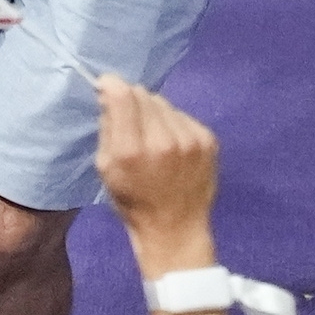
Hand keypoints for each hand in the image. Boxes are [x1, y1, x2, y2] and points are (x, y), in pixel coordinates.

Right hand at [93, 75, 222, 263]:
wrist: (176, 229)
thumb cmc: (133, 202)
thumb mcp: (106, 169)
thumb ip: (107, 127)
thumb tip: (109, 91)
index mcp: (132, 150)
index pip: (123, 95)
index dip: (111, 84)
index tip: (106, 87)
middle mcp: (163, 140)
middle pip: (144, 95)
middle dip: (132, 101)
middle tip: (130, 121)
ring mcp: (190, 139)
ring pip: (164, 103)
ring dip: (154, 112)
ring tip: (153, 137)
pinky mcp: (208, 140)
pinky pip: (183, 115)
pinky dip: (173, 123)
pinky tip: (172, 145)